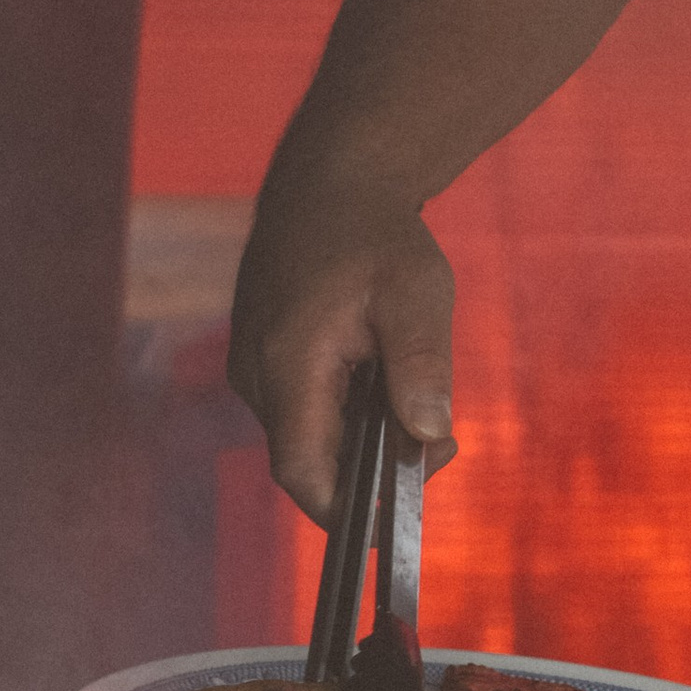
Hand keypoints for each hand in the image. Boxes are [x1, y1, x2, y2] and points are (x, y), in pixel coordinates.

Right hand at [227, 179, 459, 520]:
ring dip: (361, 435)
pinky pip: (302, 409)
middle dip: (372, 468)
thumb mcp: (416, 293)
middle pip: (309, 462)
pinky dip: (344, 410)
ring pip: (308, 436)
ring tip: (410, 388)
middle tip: (439, 436)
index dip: (348, 510)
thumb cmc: (375, 233)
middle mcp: (255, 373)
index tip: (403, 507)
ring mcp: (251, 367)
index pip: (302, 474)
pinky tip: (380, 373)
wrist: (330, 181)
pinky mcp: (260, 359)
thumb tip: (427, 436)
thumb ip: (421, 365)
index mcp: (287, 362)